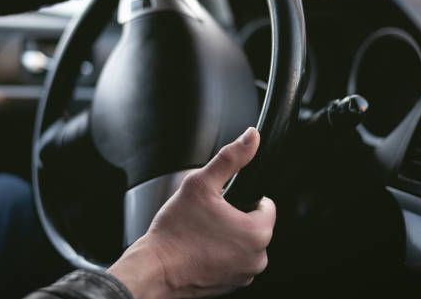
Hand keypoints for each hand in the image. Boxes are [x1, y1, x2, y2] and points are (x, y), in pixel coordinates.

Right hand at [108, 127, 275, 298]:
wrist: (155, 270)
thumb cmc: (175, 232)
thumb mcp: (200, 184)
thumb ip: (230, 158)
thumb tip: (251, 137)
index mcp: (257, 232)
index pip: (265, 204)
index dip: (243, 197)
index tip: (221, 201)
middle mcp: (257, 258)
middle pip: (253, 225)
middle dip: (234, 217)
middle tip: (207, 216)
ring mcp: (243, 275)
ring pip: (242, 244)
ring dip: (227, 237)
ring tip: (201, 233)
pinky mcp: (230, 286)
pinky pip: (232, 262)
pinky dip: (219, 255)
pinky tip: (199, 249)